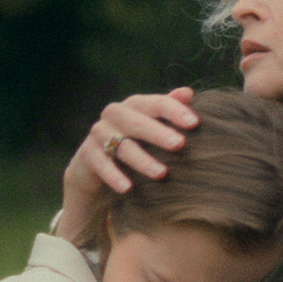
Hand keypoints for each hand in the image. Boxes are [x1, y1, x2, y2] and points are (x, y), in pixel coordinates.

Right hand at [56, 87, 197, 241]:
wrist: (95, 164)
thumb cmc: (134, 141)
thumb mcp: (152, 126)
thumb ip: (169, 110)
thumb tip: (189, 92)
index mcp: (135, 105)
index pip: (156, 103)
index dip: (175, 111)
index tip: (195, 123)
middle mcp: (115, 114)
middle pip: (137, 122)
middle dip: (159, 133)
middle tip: (180, 144)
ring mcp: (99, 133)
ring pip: (121, 145)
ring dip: (142, 160)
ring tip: (162, 174)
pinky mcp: (87, 154)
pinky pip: (101, 164)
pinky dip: (114, 176)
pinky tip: (128, 188)